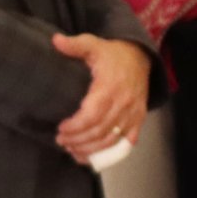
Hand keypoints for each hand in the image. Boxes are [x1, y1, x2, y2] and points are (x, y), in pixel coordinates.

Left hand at [53, 33, 150, 161]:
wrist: (141, 57)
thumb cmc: (113, 53)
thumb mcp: (93, 44)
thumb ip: (75, 44)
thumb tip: (55, 40)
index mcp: (109, 87)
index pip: (92, 115)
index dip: (75, 127)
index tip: (60, 129)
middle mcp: (123, 103)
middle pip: (99, 131)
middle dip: (78, 140)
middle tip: (61, 141)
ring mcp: (133, 113)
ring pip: (111, 140)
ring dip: (90, 149)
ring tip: (72, 149)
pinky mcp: (138, 120)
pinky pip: (124, 142)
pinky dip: (108, 153)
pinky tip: (91, 157)